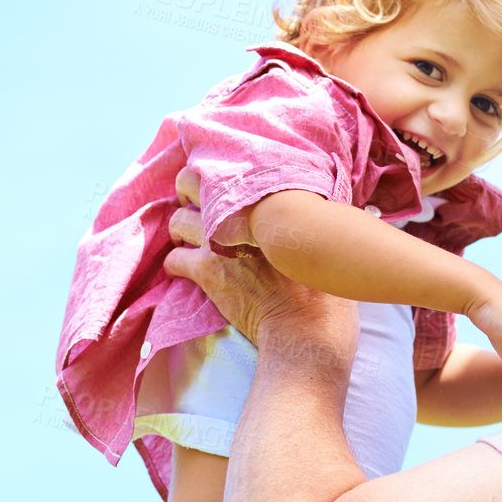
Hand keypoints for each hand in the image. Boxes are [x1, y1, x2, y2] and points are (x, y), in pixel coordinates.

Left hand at [165, 179, 357, 371]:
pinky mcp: (207, 271)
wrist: (307, 329)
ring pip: (179, 221)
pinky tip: (185, 272)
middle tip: (196, 208)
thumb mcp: (327, 248)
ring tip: (189, 241)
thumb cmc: (327, 294)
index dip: (223, 179)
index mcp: (272, 204)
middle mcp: (243, 214)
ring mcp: (222, 241)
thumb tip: (321, 218)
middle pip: (195, 184)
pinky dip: (176, 265)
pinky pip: (174, 259)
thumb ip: (313, 227)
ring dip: (181, 230)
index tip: (224, 189)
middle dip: (190, 194)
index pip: (235, 171)